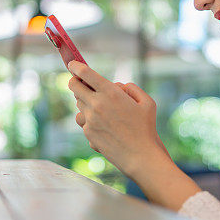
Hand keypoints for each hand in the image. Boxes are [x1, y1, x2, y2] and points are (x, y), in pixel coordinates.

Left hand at [67, 61, 168, 177]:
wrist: (140, 156)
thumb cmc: (146, 128)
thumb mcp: (147, 102)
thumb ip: (131, 88)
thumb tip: (116, 86)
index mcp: (110, 93)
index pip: (85, 73)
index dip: (76, 66)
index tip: (73, 64)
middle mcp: (96, 105)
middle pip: (74, 87)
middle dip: (75, 81)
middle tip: (79, 82)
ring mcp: (90, 120)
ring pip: (78, 105)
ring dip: (84, 102)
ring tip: (98, 107)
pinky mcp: (88, 133)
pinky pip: (84, 121)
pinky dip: (90, 120)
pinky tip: (104, 126)